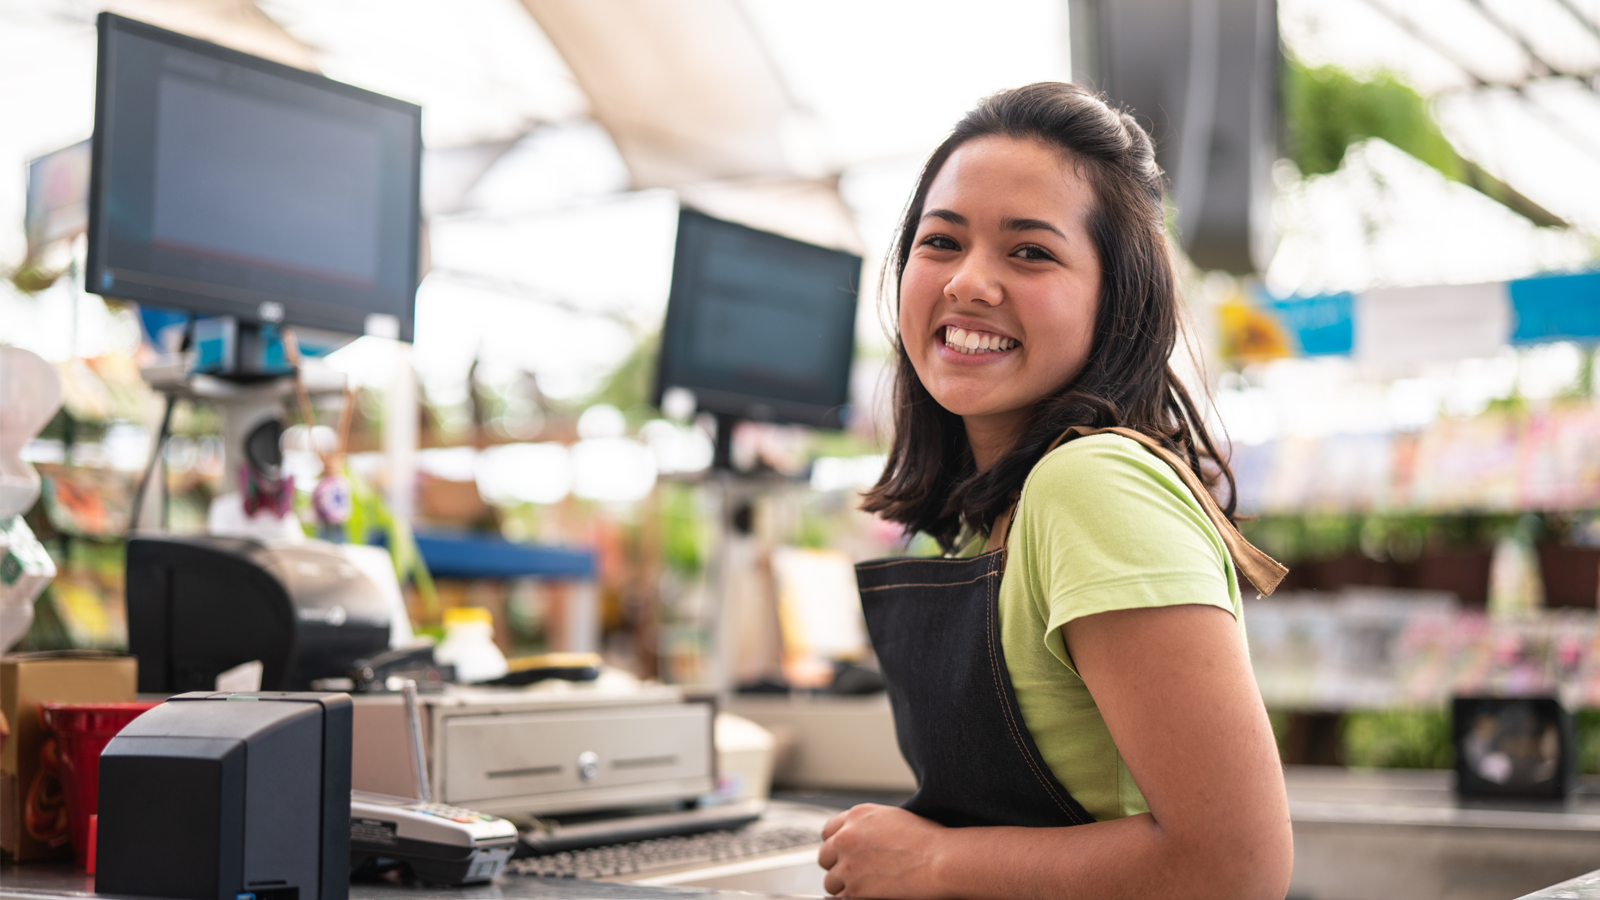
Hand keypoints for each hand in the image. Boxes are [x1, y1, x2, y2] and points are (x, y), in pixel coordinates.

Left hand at [817, 803, 947, 897]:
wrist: (940, 860)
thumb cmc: (928, 841)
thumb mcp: (893, 819)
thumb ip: (869, 827)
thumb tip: (861, 840)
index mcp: (857, 816)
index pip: (829, 831)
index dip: (836, 845)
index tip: (843, 854)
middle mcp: (847, 837)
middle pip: (824, 856)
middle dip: (836, 865)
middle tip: (853, 873)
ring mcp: (848, 864)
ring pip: (830, 881)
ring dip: (844, 885)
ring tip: (864, 887)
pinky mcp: (854, 889)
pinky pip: (841, 898)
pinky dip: (852, 897)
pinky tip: (868, 894)